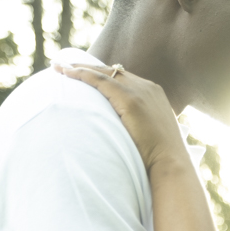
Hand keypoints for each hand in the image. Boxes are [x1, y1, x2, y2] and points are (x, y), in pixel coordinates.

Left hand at [53, 62, 188, 176]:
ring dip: (79, 69)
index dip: (103, 76)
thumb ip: (140, 127)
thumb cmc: (161, 159)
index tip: (87, 76)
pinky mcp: (129, 99)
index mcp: (154, 94)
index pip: (124, 79)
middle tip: (65, 66)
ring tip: (59, 67)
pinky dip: (81, 75)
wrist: (171, 164)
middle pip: (113, 72)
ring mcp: (139, 91)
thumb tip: (128, 135)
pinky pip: (99, 81)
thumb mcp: (153, 136)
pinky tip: (65, 73)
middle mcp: (147, 87)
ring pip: (103, 72)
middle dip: (88, 68)